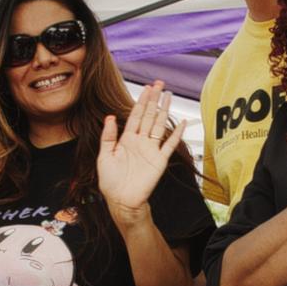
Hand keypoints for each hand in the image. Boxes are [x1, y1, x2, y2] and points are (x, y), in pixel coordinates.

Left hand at [97, 81, 184, 219]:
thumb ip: (108, 136)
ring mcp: (151, 150)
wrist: (122, 201)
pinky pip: (170, 144)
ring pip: (160, 125)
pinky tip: (182, 122)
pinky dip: (176, 134)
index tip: (147, 87)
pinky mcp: (160, 160)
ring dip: (164, 110)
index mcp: (127, 139)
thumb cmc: (111, 181)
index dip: (142, 101)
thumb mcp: (104, 156)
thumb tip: (111, 116)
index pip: (136, 115)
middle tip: (160, 84)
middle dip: (154, 99)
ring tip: (169, 96)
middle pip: (149, 115)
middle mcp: (140, 141)